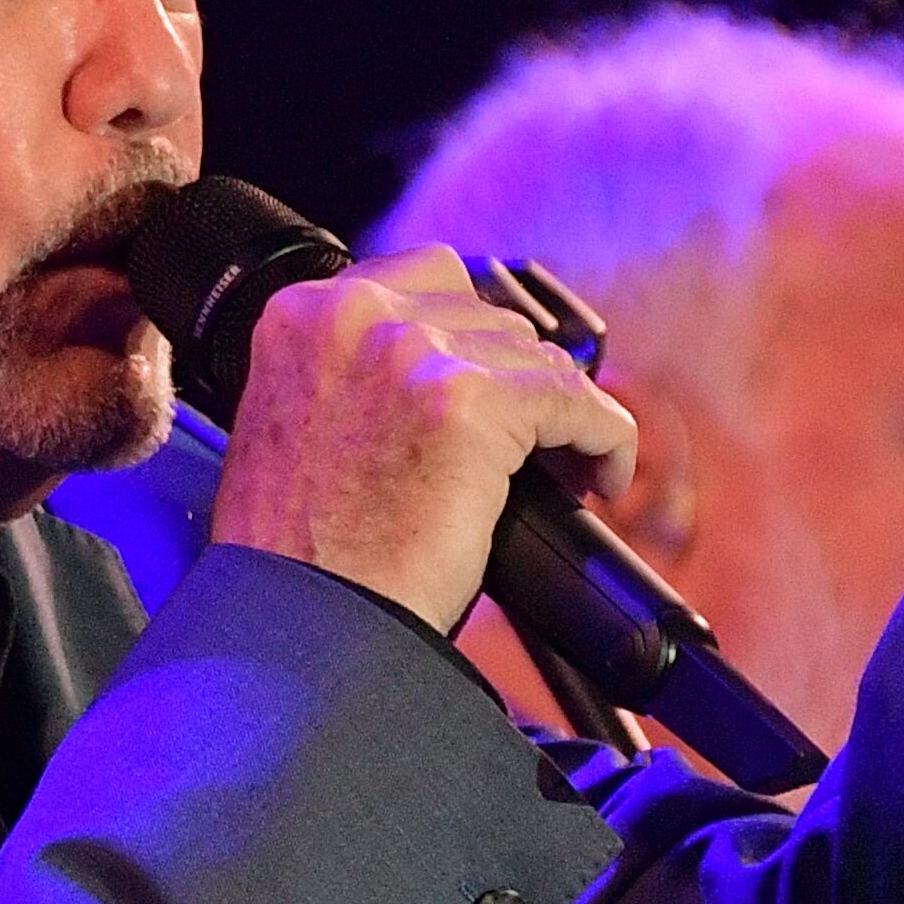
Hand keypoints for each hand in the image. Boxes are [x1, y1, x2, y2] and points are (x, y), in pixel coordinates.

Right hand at [206, 246, 639, 631]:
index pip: (427, 280)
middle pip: (489, 315)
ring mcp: (411, 352)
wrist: (305, 623)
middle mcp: (354, 315)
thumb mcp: (298, 427)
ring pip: (538, 357)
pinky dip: (605, 440)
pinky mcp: (468, 401)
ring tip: (563, 469)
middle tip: (532, 443)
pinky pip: (579, 401)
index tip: (497, 386)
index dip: (474, 339)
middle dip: (517, 380)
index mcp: (301, 314)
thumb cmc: (301, 556)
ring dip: (559, 413)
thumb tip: (445, 367)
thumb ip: (354, 375)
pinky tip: (601, 475)